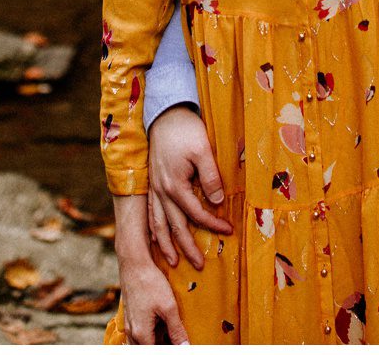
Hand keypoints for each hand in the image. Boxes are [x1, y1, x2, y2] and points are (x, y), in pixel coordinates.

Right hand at [117, 256, 189, 343]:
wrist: (134, 264)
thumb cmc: (150, 283)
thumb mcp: (169, 307)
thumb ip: (177, 330)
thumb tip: (185, 346)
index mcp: (141, 333)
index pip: (156, 352)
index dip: (170, 350)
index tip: (181, 345)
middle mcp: (132, 331)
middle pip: (147, 348)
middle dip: (162, 346)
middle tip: (177, 341)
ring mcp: (129, 323)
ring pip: (141, 343)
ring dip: (155, 341)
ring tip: (169, 336)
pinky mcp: (130, 315)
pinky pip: (138, 333)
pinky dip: (149, 334)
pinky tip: (160, 325)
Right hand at [146, 105, 230, 269]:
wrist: (164, 114)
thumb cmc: (185, 130)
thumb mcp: (203, 150)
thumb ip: (210, 177)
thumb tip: (217, 202)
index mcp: (175, 186)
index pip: (196, 214)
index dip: (213, 224)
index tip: (228, 231)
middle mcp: (161, 191)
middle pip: (174, 226)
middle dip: (186, 247)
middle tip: (198, 265)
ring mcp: (154, 188)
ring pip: (158, 224)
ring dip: (165, 244)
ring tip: (172, 260)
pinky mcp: (151, 183)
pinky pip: (150, 212)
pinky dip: (153, 228)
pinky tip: (155, 237)